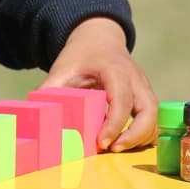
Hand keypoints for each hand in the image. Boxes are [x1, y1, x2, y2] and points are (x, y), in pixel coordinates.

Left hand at [38, 16, 156, 151]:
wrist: (98, 39)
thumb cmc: (82, 54)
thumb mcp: (64, 67)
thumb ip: (51, 89)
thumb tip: (36, 115)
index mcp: (115, 69)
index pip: (121, 98)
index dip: (114, 123)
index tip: (101, 143)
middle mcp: (134, 78)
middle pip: (149, 110)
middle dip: (135, 135)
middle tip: (113, 149)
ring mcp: (143, 88)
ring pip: (154, 118)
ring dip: (140, 138)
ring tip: (116, 148)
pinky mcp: (144, 97)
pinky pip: (151, 120)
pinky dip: (142, 135)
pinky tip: (123, 142)